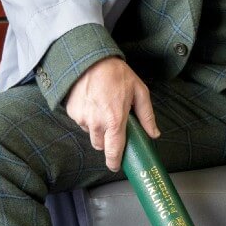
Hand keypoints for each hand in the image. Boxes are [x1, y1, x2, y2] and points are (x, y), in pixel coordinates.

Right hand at [64, 57, 159, 171]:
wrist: (90, 59)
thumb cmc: (117, 74)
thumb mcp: (139, 92)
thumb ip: (147, 116)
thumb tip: (154, 134)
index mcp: (115, 120)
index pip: (113, 151)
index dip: (115, 162)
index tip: (116, 166)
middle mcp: (96, 123)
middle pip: (100, 144)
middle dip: (108, 140)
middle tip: (114, 125)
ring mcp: (82, 118)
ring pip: (91, 133)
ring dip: (97, 128)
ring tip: (103, 108)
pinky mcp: (72, 112)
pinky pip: (81, 122)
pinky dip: (87, 117)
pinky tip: (93, 103)